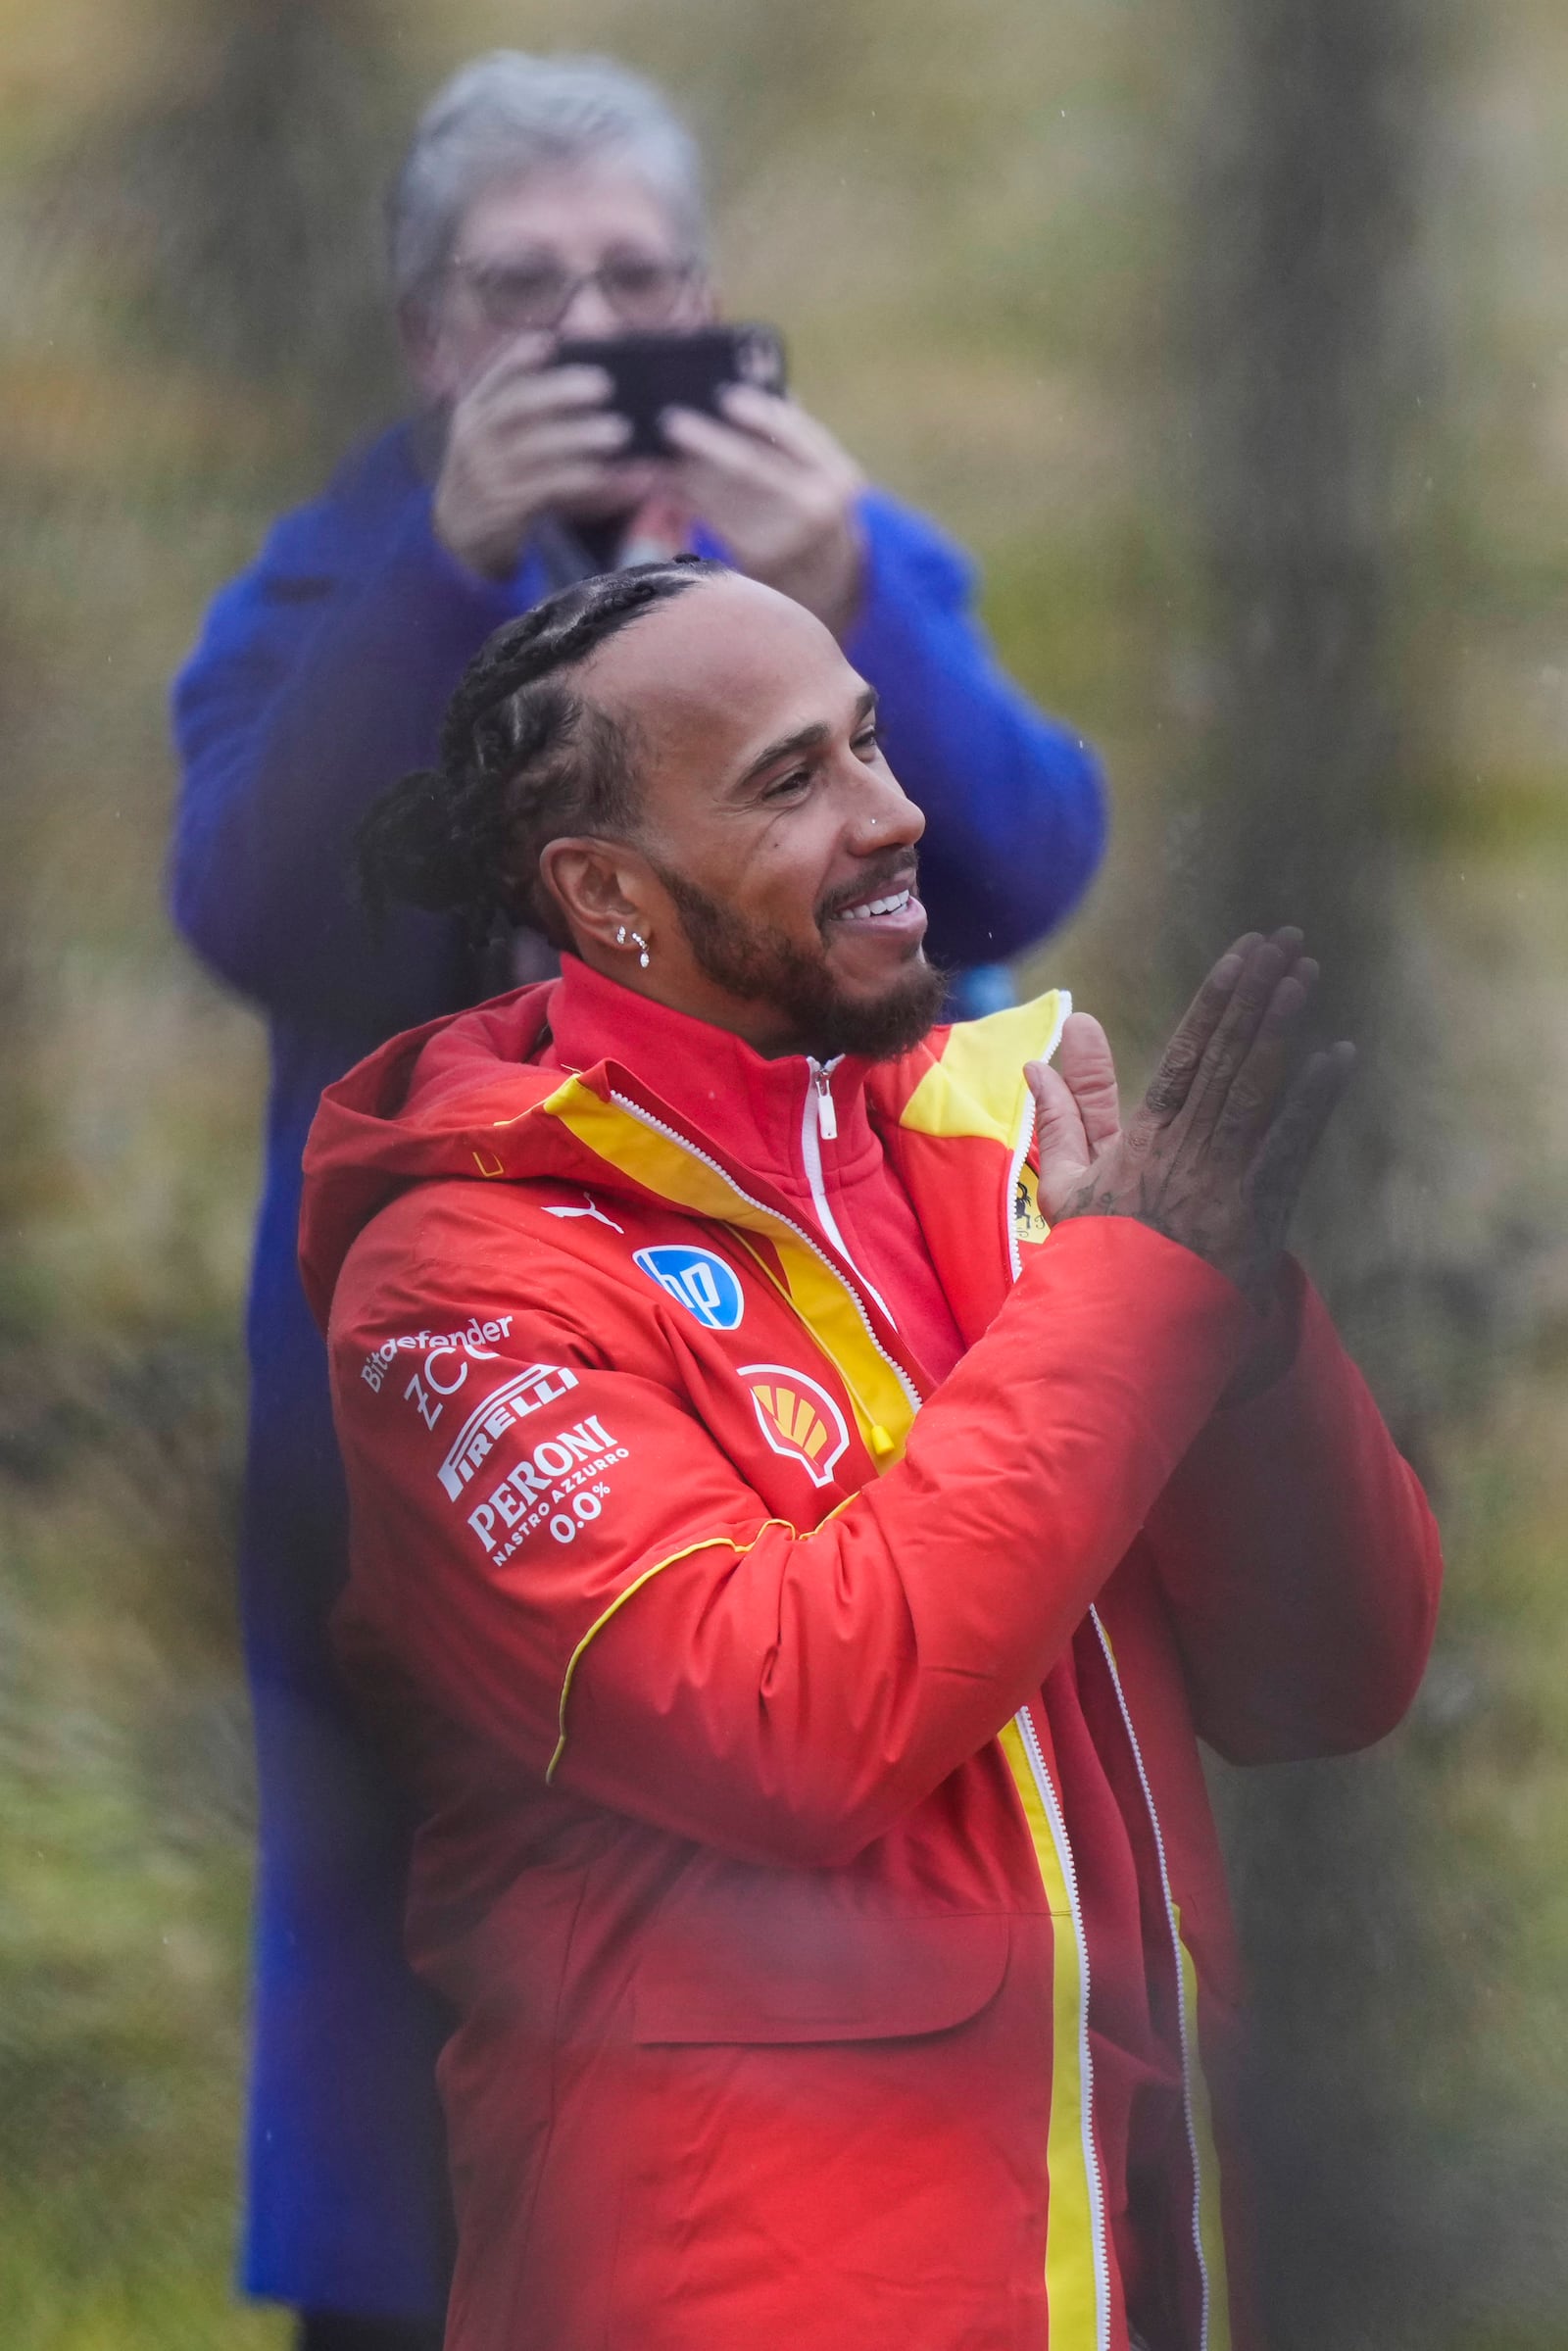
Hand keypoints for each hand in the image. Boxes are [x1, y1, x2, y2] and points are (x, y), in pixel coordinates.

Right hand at [432, 335, 663, 579]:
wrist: (457, 531)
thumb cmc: (490, 471)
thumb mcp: (490, 435)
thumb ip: (518, 403)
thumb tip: (562, 360)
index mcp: (472, 412)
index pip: (495, 377)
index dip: (521, 357)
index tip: (552, 341)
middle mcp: (474, 439)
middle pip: (517, 407)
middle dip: (561, 392)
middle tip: (605, 385)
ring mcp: (487, 474)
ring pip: (536, 449)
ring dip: (579, 437)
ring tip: (618, 432)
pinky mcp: (505, 507)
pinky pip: (548, 488)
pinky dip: (580, 478)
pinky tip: (607, 473)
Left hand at [658, 384, 865, 637]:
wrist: (831, 577)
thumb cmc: (817, 504)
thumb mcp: (824, 471)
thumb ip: (794, 433)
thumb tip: (751, 377)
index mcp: (837, 475)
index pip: (796, 434)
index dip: (759, 414)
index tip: (726, 396)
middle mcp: (814, 508)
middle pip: (750, 467)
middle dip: (707, 442)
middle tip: (670, 421)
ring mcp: (783, 537)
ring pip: (721, 494)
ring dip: (680, 469)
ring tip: (651, 447)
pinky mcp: (754, 558)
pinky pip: (708, 518)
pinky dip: (680, 497)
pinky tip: (658, 480)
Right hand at [1024, 931, 1354, 1308]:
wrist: (1119, 1327)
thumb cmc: (1095, 1257)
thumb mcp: (1065, 1184)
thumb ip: (1059, 1117)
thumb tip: (1035, 1061)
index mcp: (1144, 1136)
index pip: (1185, 1052)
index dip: (1216, 1000)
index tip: (1241, 956)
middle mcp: (1184, 1145)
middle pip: (1225, 1053)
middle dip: (1257, 992)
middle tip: (1286, 940)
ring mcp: (1221, 1175)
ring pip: (1253, 1085)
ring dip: (1281, 1026)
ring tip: (1306, 974)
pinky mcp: (1255, 1209)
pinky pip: (1289, 1144)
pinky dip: (1314, 1099)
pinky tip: (1337, 1055)